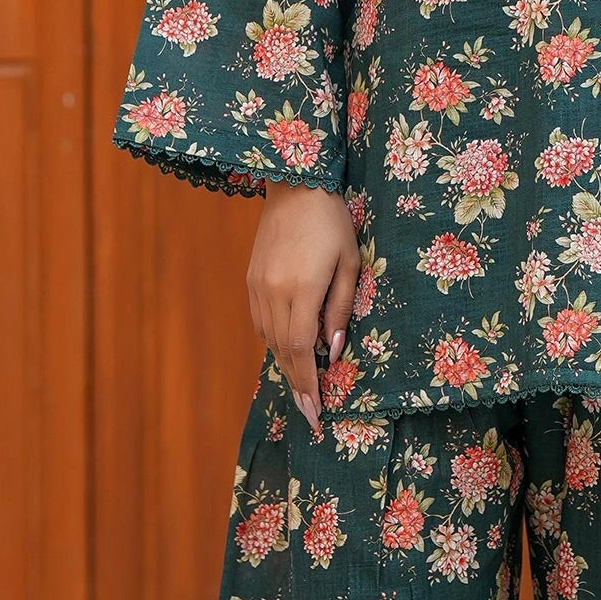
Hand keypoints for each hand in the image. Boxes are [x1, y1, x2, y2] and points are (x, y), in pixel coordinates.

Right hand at [247, 184, 357, 435]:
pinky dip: (274, 341)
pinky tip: (287, 350)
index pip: (299, 349)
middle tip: (309, 414)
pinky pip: (260, 321)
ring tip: (302, 387)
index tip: (316, 411)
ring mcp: (257, 287)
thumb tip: (331, 352)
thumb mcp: (349, 264)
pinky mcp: (251, 279)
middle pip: (281, 351)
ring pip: (268, 339)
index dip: (308, 383)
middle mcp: (273, 292)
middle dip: (297, 385)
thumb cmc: (332, 222)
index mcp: (301, 289)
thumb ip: (339, 309)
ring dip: (285, 365)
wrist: (294, 185)